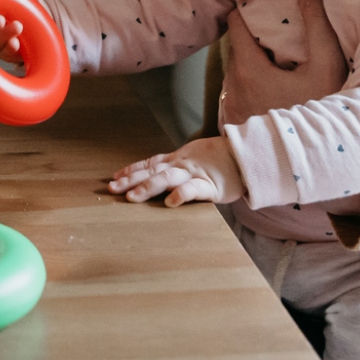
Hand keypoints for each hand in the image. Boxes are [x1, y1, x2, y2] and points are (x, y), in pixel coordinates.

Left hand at [108, 137, 245, 206]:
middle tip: (112, 188)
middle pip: (152, 171)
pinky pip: (193, 189)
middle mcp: (182, 164)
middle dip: (130, 180)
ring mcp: (195, 173)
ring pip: (167, 178)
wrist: (247, 156)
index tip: (114, 176)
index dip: (131, 169)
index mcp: (179, 159)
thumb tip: (158, 174)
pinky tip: (170, 203)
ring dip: (147, 187)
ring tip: (131, 197)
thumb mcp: (195, 157)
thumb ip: (178, 165)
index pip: (150, 163)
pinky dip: (181, 194)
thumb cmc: (221, 159)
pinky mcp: (210, 186)